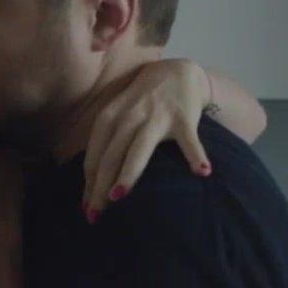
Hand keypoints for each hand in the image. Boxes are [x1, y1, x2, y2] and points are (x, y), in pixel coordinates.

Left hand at [82, 59, 215, 219]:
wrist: (176, 71)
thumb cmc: (141, 102)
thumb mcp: (116, 116)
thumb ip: (106, 144)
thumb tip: (91, 183)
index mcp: (109, 119)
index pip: (95, 157)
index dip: (89, 185)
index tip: (86, 210)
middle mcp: (130, 117)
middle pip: (111, 157)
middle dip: (100, 187)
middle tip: (95, 216)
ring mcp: (157, 117)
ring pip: (139, 149)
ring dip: (128, 172)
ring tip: (119, 196)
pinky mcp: (184, 118)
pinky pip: (189, 140)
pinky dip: (195, 155)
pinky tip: (201, 172)